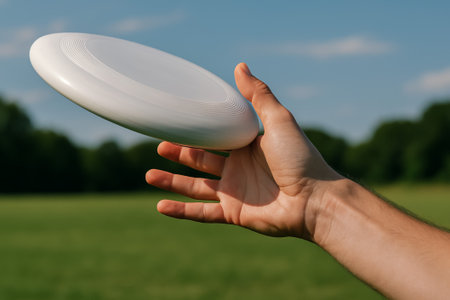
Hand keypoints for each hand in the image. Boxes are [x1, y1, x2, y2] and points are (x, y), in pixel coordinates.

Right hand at [146, 63, 341, 237]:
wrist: (315, 199)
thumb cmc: (299, 158)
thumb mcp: (278, 120)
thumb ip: (258, 95)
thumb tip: (239, 66)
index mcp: (247, 146)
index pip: (215, 136)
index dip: (195, 130)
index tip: (175, 121)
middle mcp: (238, 168)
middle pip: (201, 160)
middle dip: (179, 153)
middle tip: (158, 144)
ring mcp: (235, 192)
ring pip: (196, 186)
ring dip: (172, 182)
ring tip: (149, 175)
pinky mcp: (234, 213)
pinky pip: (203, 213)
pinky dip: (182, 211)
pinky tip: (161, 206)